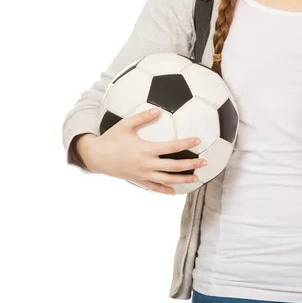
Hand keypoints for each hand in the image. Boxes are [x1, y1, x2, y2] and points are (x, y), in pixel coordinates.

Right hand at [77, 107, 206, 194]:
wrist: (95, 156)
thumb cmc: (111, 138)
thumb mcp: (125, 125)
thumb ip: (142, 117)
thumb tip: (158, 110)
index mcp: (146, 149)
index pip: (172, 147)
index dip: (186, 143)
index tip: (198, 140)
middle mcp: (147, 164)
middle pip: (174, 166)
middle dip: (191, 164)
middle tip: (205, 162)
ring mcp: (143, 174)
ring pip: (168, 180)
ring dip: (184, 179)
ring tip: (197, 178)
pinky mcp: (138, 181)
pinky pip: (154, 188)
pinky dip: (165, 190)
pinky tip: (175, 192)